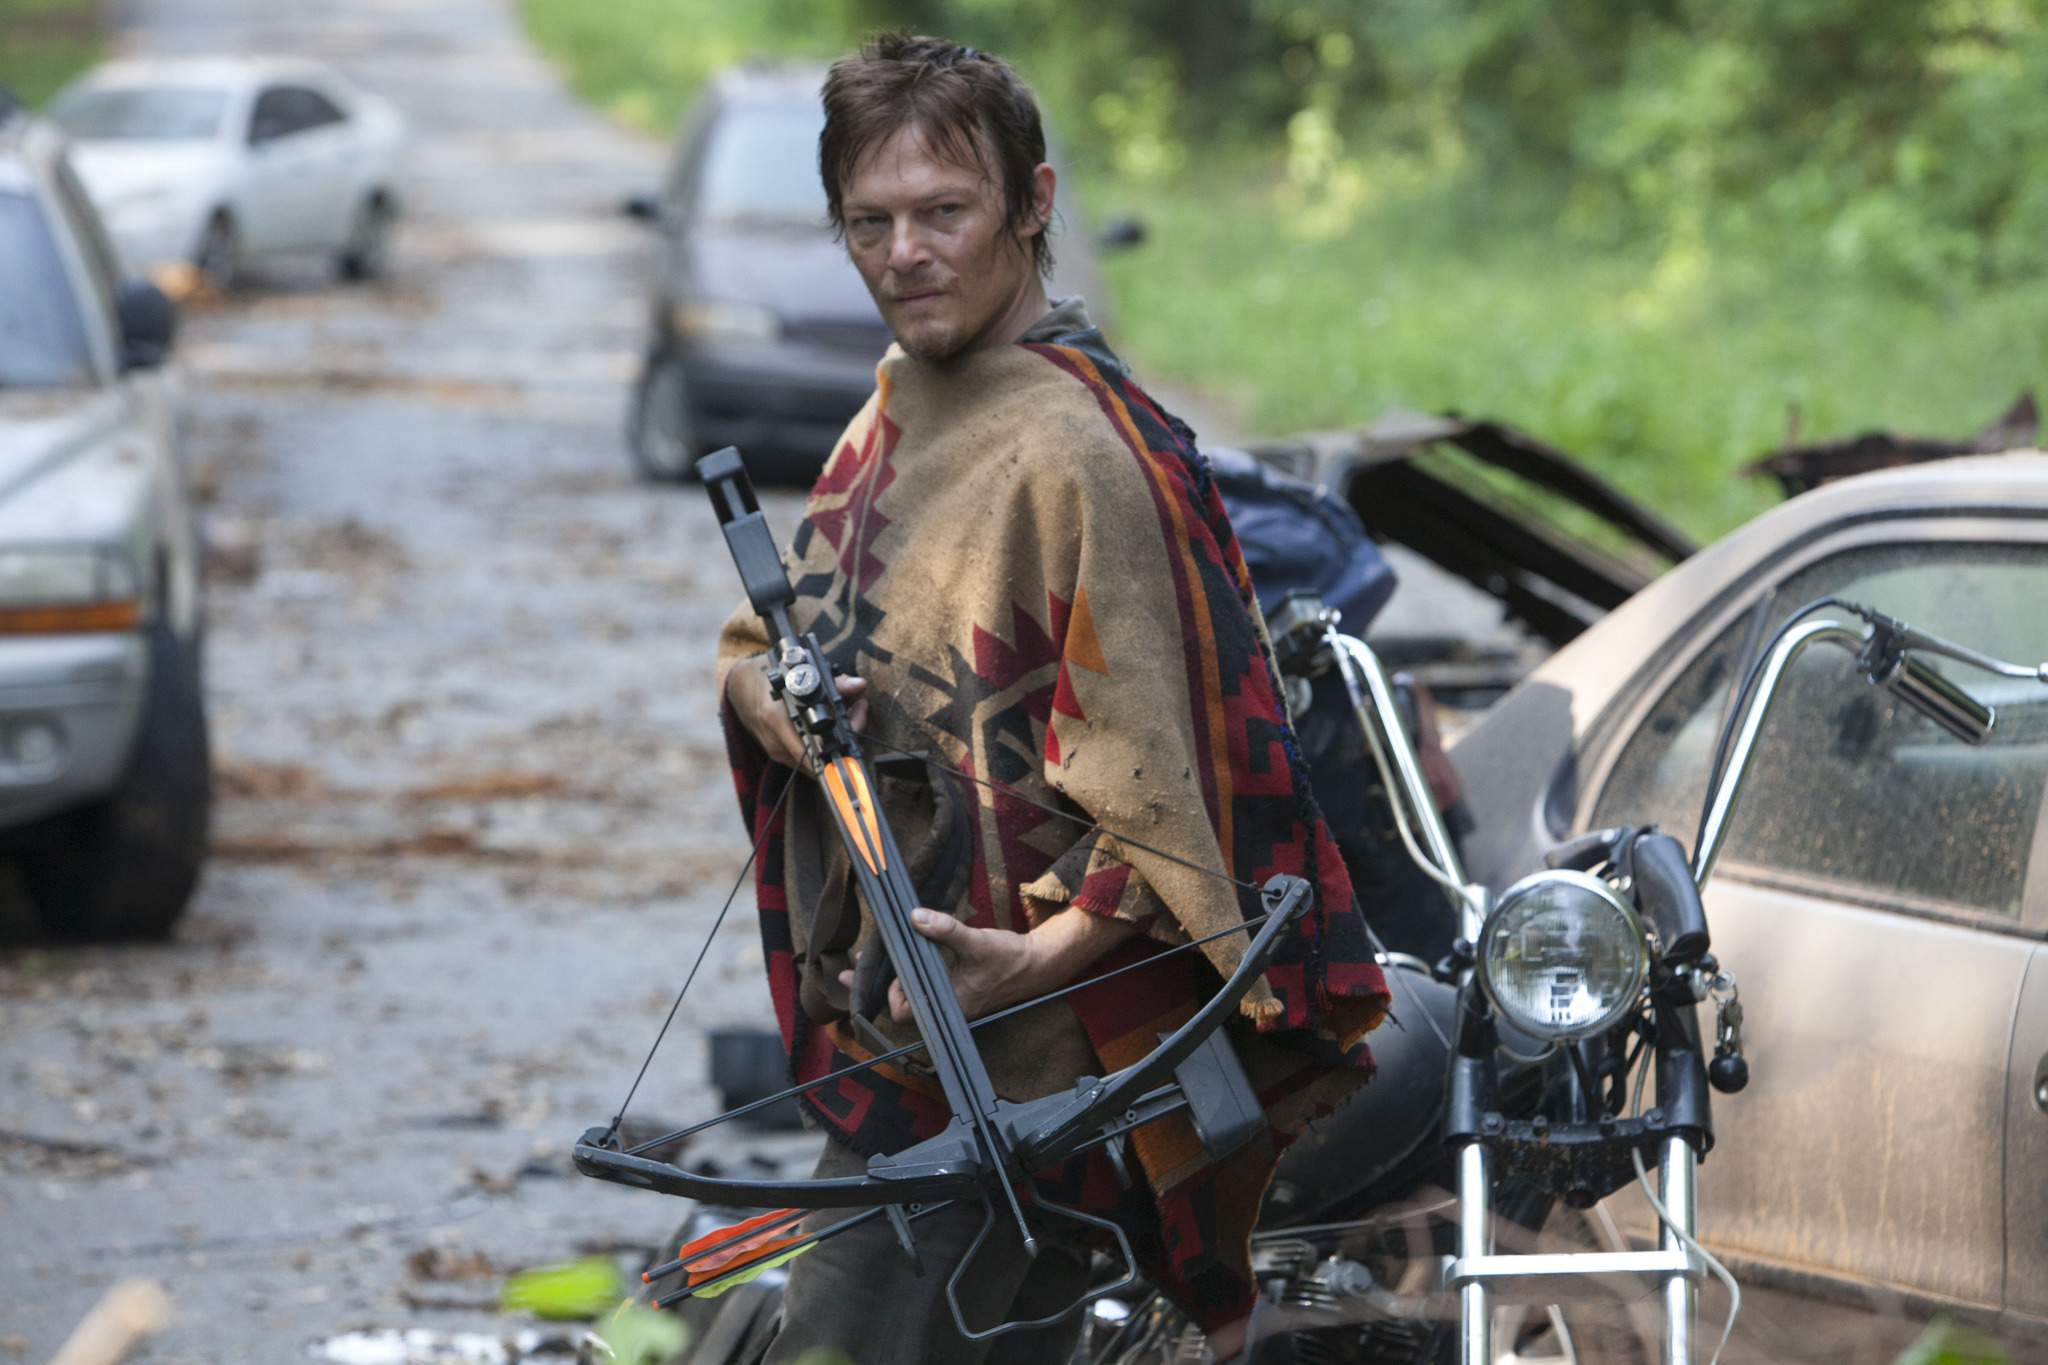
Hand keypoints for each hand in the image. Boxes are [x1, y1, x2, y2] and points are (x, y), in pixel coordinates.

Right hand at [725, 655, 866, 767]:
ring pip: (815, 759)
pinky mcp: (778, 754)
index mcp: (776, 718)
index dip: (840, 742)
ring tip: (848, 714)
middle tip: (859, 710)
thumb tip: (859, 685)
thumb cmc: (768, 675)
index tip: (857, 723)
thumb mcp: (798, 670)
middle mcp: (775, 740)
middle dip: (845, 736)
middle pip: (820, 755)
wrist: (740, 686)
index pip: (813, 748)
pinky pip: (806, 757)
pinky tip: (832, 725)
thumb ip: (831, 681)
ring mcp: (775, 750)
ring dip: (836, 740)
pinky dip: (823, 744)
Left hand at [839, 905, 1138, 1023]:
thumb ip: (945, 930)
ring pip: (911, 993)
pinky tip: (900, 954)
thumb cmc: (1009, 959)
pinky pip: (923, 984)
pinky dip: (908, 971)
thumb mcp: (976, 941)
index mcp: (949, 1003)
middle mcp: (946, 1006)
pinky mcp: (954, 987)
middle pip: (901, 1005)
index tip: (891, 969)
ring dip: (891, 977)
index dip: (892, 993)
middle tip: (854, 969)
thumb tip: (915, 917)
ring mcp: (949, 998)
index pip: (905, 1012)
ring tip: (868, 959)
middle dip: (879, 986)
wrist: (1036, 963)